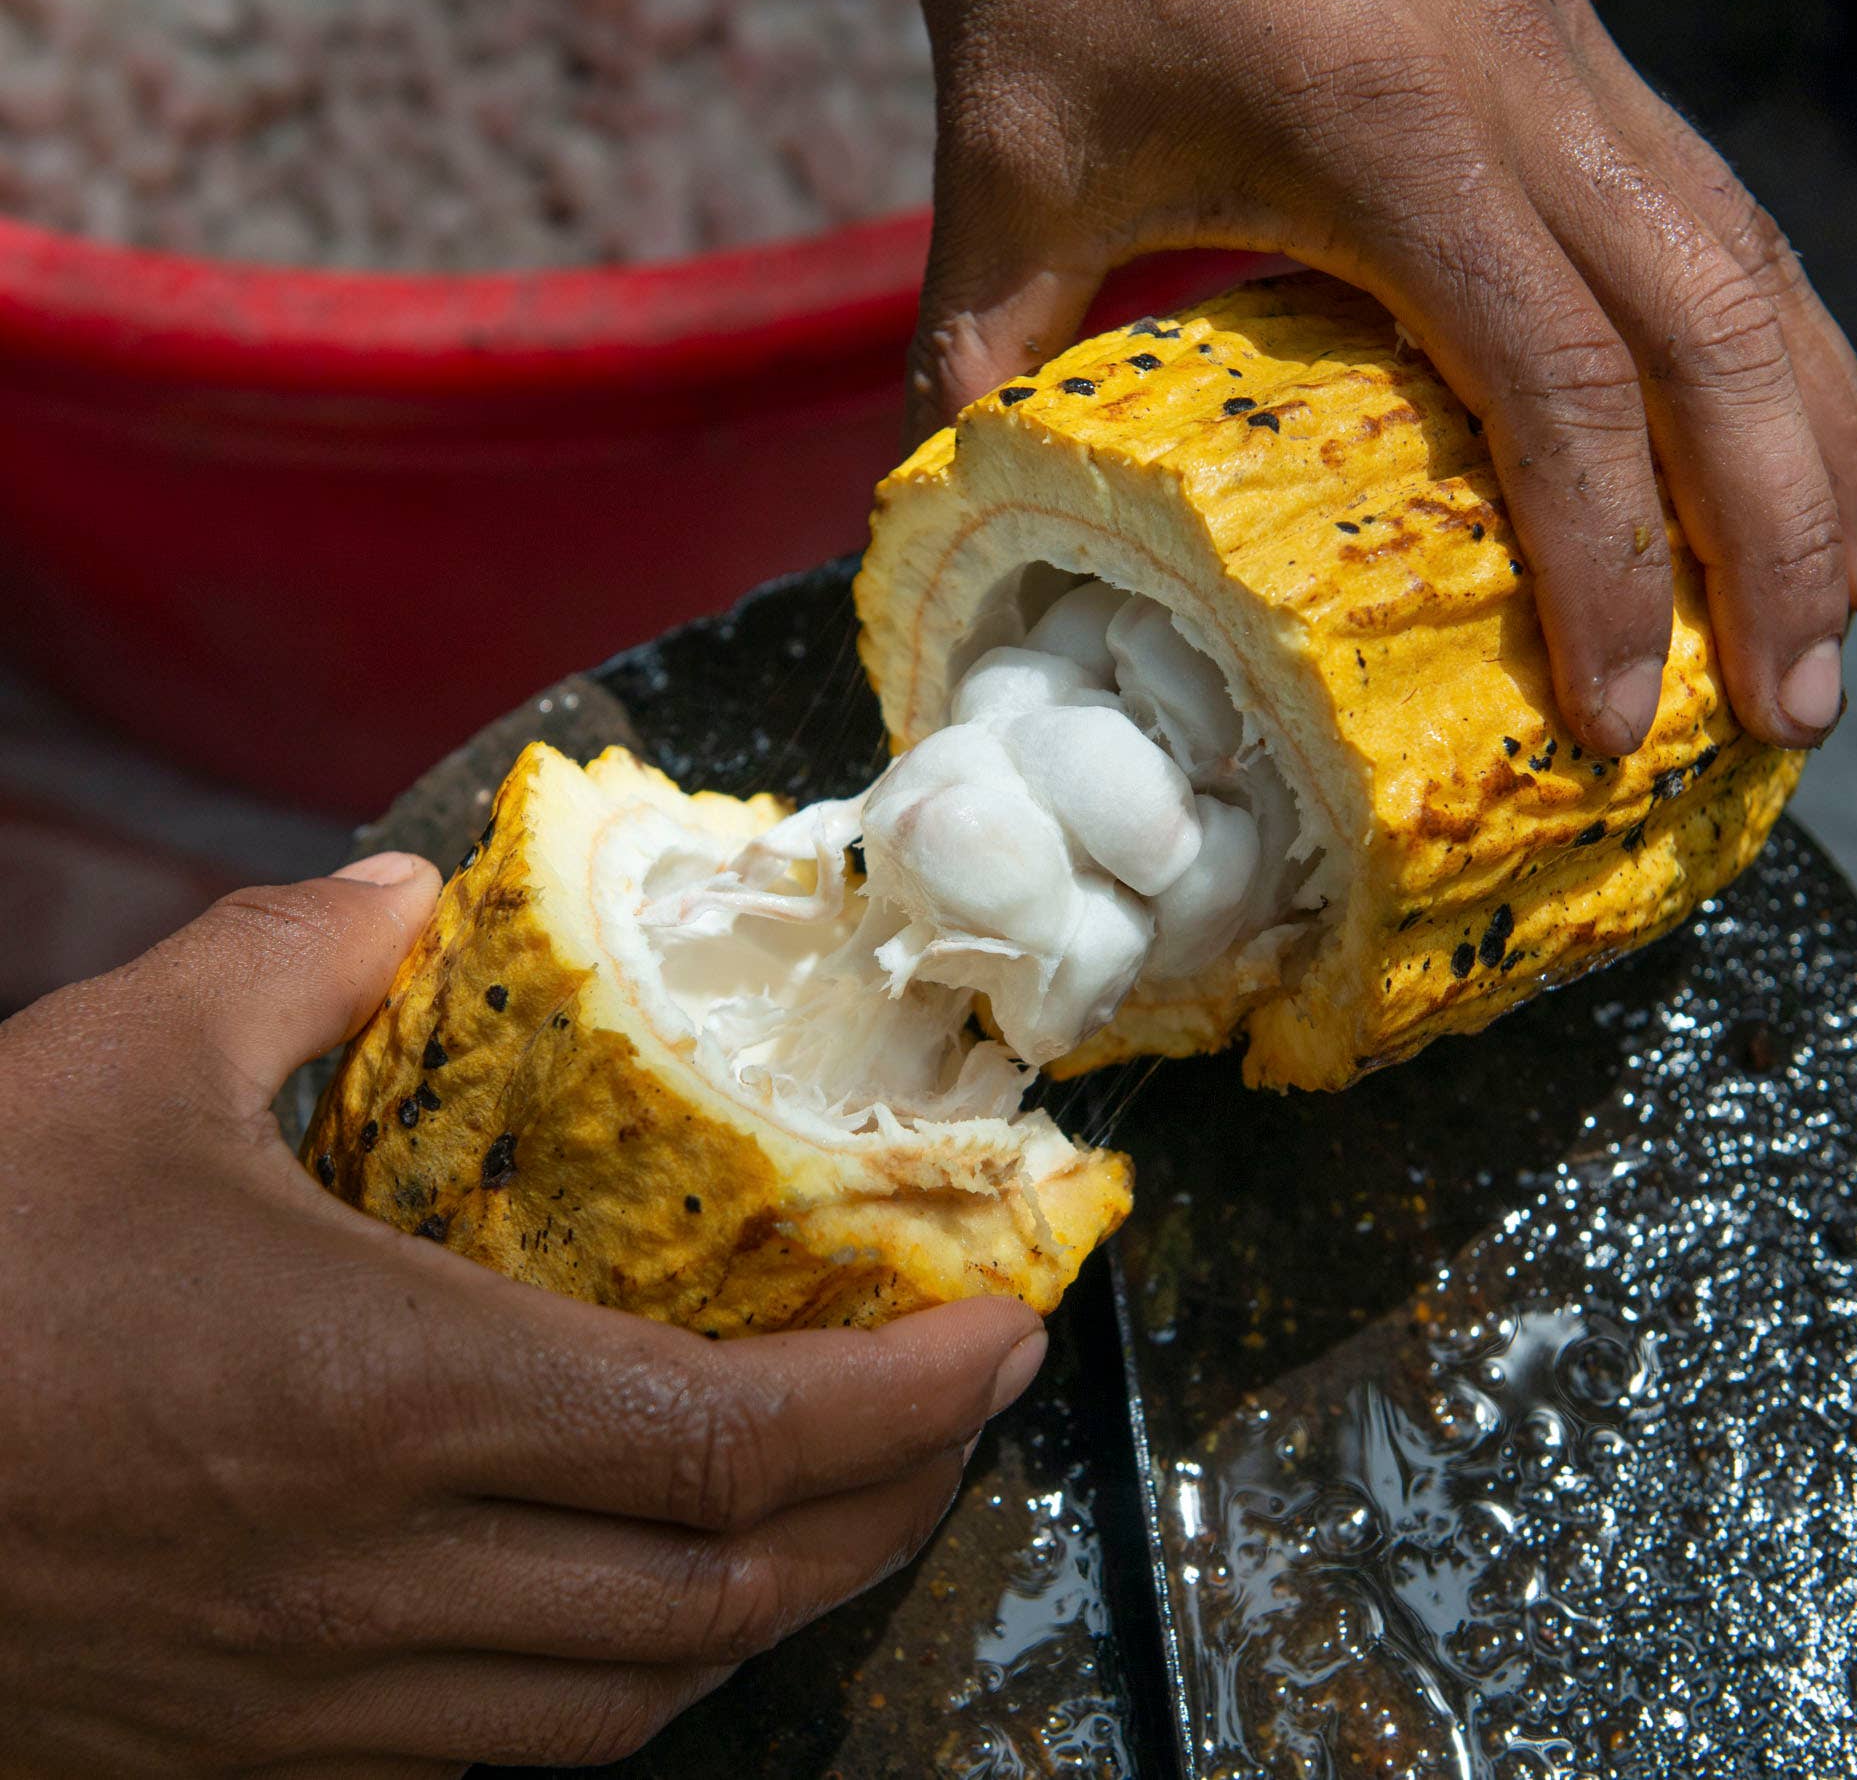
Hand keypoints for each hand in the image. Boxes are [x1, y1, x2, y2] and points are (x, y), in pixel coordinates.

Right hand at [0, 854, 1044, 1776]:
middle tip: (965, 1408)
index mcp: (389, 1394)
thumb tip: (404, 904)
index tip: (1001, 1335)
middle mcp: (384, 1575)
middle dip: (890, 1502)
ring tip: (850, 1500)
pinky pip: (504, 1749)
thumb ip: (294, 965)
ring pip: (633, 1697)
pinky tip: (645, 1597)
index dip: (901, 1397)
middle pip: (725, 1586)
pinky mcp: (248, 1751)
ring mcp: (318, 1696)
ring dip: (777, 1599)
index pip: (729, 1433)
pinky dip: (629, 1674)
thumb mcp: (111, 1062)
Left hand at [909, 0, 1856, 755]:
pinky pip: (1721, 217)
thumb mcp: (1006, 163)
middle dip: (1776, 542)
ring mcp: (1574, 69)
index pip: (1560, 391)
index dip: (1609, 570)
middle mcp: (1533, 104)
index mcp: (1398, 145)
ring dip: (1826, 446)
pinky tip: (1804, 436)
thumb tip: (942, 515)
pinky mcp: (1573, 57)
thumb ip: (979, 352)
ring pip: (1757, 271)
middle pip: (1720, 342)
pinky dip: (1784, 345)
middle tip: (1797, 711)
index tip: (1615, 717)